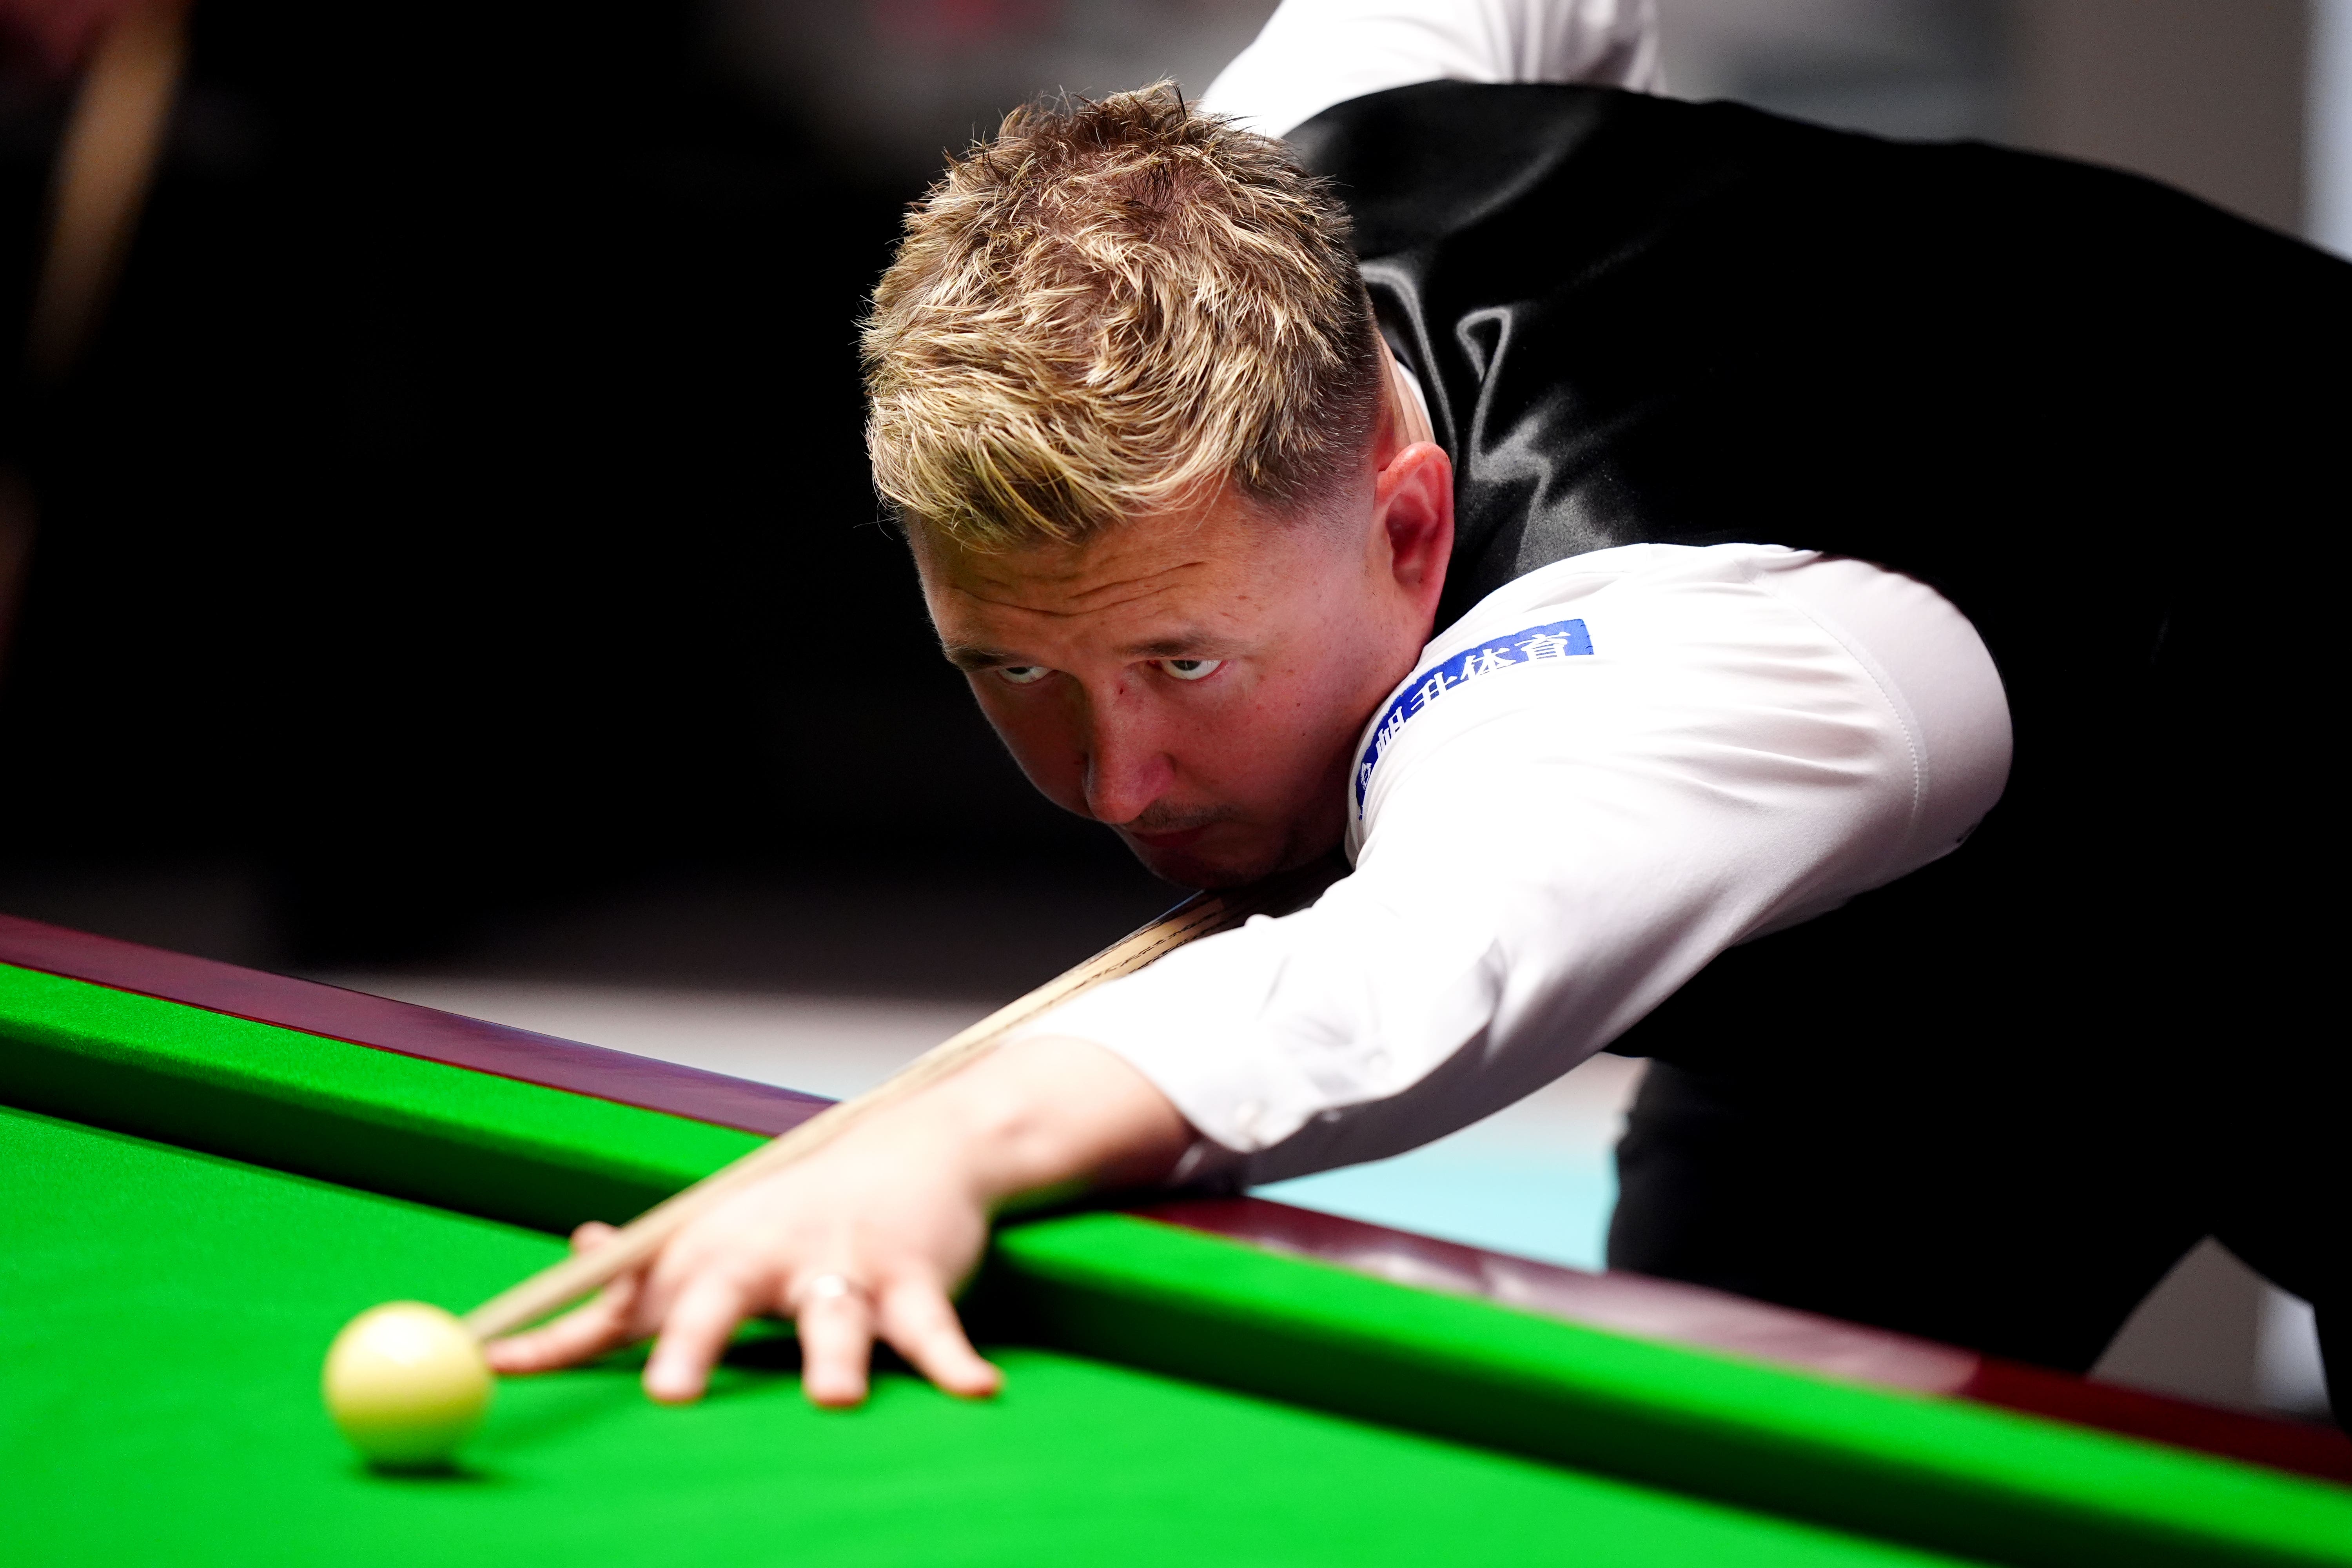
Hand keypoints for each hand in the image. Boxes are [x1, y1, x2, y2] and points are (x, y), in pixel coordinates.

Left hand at [484, 1036, 1190, 1406]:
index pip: (623, 1303)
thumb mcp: (720, 1229)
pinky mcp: (912, 1280)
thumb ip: (643, 1269)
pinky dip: (954, 1361)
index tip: (502, 1364)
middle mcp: (769, 1257)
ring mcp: (844, 1268)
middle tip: (670, 1393)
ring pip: (835, 1318)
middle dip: (694, 1342)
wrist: (917, 1145)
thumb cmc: (806, 1204)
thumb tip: (573, 1254)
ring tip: (835, 1397)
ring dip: (835, 1356)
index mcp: (711, 1253)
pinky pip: (933, 1330)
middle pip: (722, 1299)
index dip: (562, 1339)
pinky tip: (976, 1391)